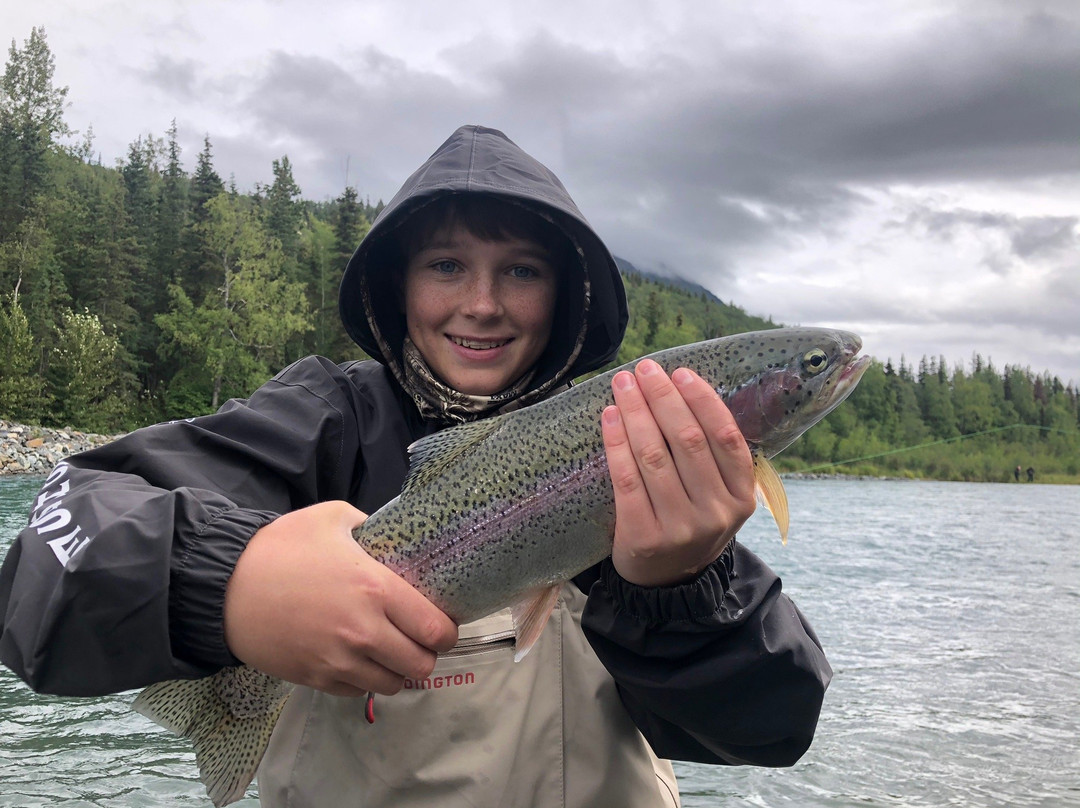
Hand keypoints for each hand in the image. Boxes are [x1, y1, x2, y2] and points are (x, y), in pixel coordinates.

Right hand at [223, 501, 458, 696]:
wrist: (224, 587)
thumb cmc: (280, 547)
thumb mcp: (332, 518)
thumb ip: (371, 527)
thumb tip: (393, 535)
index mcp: (377, 589)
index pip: (436, 629)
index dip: (448, 630)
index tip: (443, 623)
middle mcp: (364, 632)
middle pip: (422, 665)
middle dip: (428, 654)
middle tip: (420, 639)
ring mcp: (340, 661)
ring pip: (394, 685)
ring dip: (399, 671)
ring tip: (392, 651)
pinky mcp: (317, 679)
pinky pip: (359, 692)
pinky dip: (367, 680)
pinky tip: (361, 659)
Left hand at [601, 359, 755, 586]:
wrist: (666, 583)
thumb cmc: (691, 522)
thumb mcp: (718, 497)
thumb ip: (712, 457)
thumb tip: (680, 389)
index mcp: (741, 497)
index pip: (726, 438)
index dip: (703, 401)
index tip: (681, 373)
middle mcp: (716, 513)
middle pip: (687, 441)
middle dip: (663, 398)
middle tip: (644, 370)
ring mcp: (680, 528)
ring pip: (654, 456)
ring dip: (635, 413)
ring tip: (623, 386)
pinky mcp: (643, 537)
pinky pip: (626, 479)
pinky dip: (616, 442)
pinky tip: (609, 418)